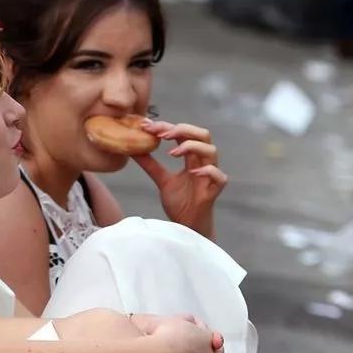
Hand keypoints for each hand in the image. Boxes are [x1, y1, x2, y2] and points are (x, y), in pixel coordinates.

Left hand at [133, 119, 226, 236]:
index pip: (184, 134)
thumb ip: (150, 165)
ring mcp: (210, 176)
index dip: (167, 126)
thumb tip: (134, 149)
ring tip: (173, 152)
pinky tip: (193, 172)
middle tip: (162, 134)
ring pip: (212, 151)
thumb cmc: (180, 203)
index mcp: (192, 158)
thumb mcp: (161, 180)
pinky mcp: (213, 191)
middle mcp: (203, 163)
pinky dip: (208, 171)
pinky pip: (219, 177)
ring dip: (192, 146)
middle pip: (203, 135)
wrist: (186, 227)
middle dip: (183, 129)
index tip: (147, 125)